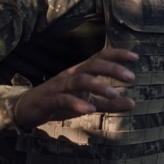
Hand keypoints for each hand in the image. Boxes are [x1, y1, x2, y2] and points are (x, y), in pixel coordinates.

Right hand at [14, 47, 137, 127]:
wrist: (27, 109)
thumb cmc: (61, 101)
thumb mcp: (88, 101)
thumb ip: (109, 103)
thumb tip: (133, 104)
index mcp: (81, 72)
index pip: (100, 57)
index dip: (117, 54)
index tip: (135, 58)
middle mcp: (71, 75)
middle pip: (93, 65)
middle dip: (112, 69)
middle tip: (131, 77)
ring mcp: (60, 87)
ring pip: (79, 80)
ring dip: (98, 85)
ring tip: (115, 94)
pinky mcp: (49, 100)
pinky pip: (63, 99)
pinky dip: (77, 103)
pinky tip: (89, 109)